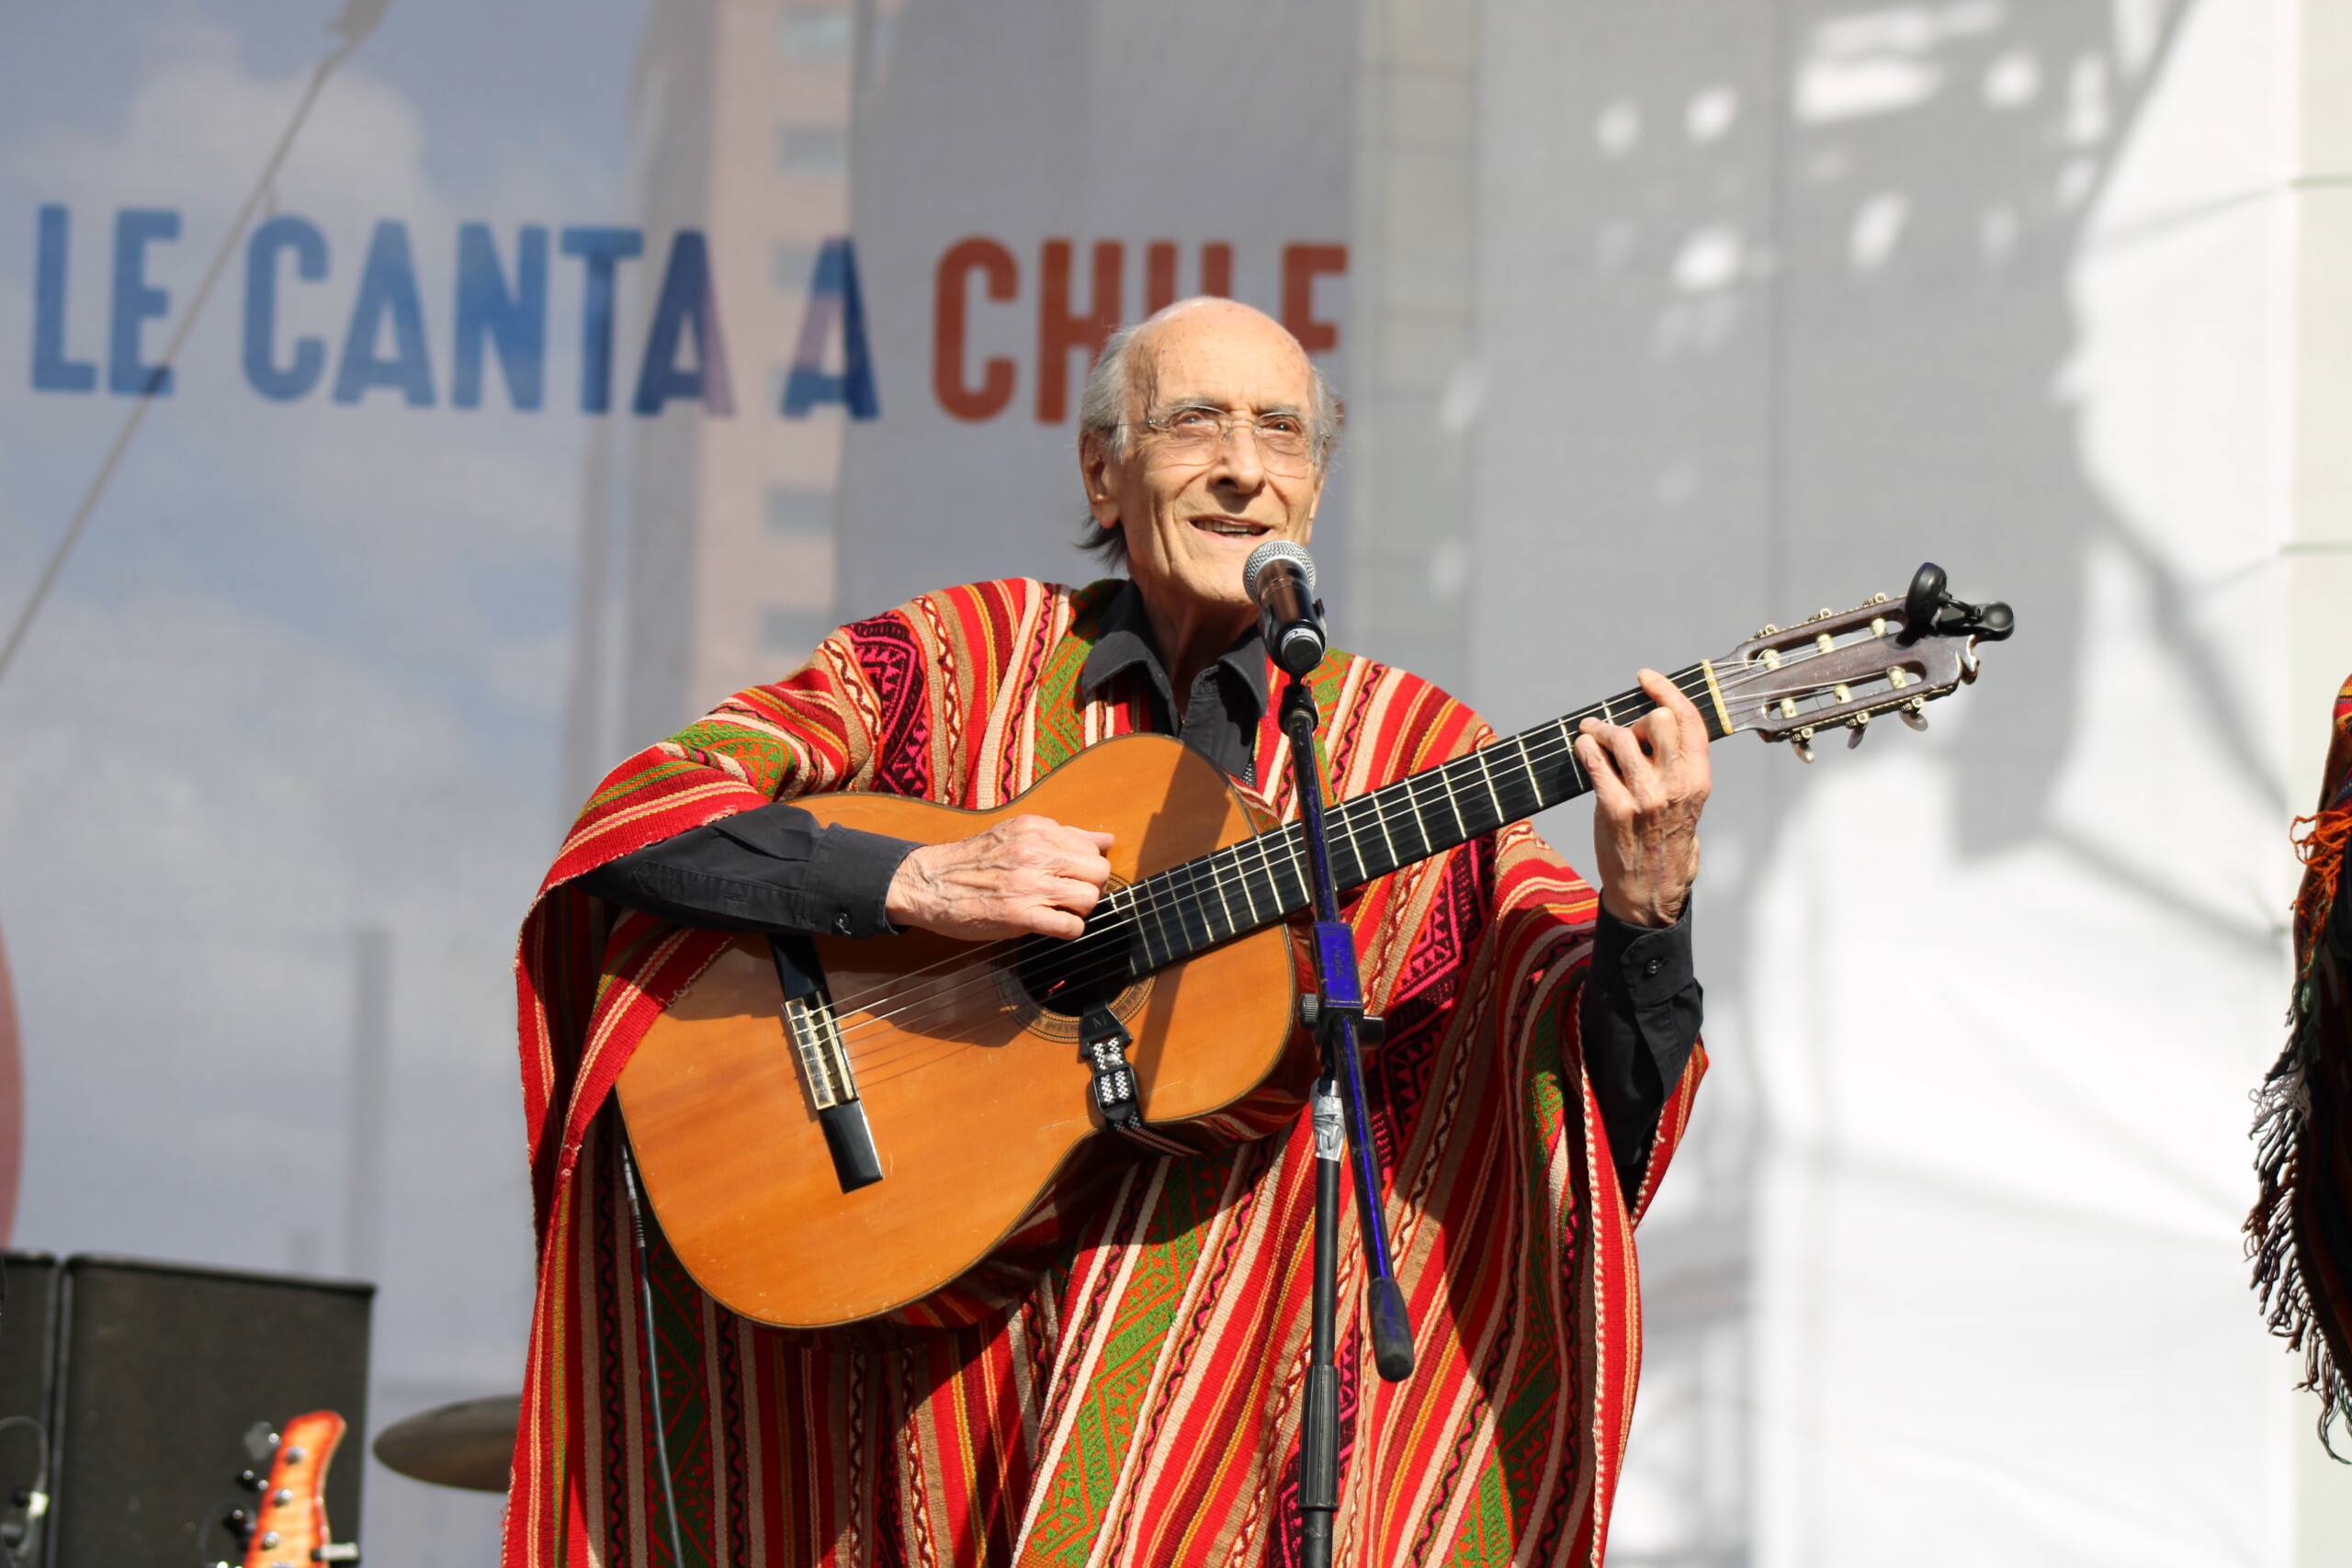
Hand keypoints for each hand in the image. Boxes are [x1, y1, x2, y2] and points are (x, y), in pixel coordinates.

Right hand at [883, 814, 1115, 940]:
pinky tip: (1053, 926)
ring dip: (1080, 910)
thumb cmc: (971, 862)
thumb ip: (1062, 837)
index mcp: (1036, 829)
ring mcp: (1029, 884)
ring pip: (1089, 898)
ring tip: (1059, 910)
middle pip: (1098, 871)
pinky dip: (1069, 930)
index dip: (1088, 867)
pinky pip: (1069, 926)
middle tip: (1070, 895)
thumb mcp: (1017, 834)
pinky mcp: (1020, 915)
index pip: (1092, 846)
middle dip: (1091, 887)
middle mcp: (1036, 851)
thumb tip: (1105, 840)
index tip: (1074, 876)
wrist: (927, 882)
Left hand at [1575, 668, 1709, 926]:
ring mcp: (1643, 796)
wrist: (1650, 891)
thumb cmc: (1668, 843)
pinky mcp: (1613, 808)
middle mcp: (1675, 784)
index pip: (1689, 719)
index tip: (1646, 677)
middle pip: (1657, 719)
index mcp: (1698, 779)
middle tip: (1621, 728)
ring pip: (1621, 735)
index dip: (1667, 690)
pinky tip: (1583, 747)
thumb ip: (1680, 766)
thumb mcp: (1690, 802)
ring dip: (1601, 729)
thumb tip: (1657, 724)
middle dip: (1635, 716)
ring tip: (1592, 732)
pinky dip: (1585, 747)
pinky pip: (1595, 761)